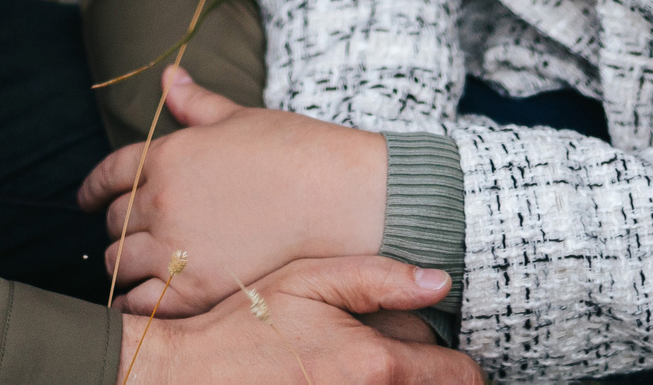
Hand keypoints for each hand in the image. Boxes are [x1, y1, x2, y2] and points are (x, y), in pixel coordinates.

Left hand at [78, 65, 386, 315]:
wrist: (340, 197)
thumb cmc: (296, 151)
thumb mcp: (240, 118)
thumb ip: (196, 104)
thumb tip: (167, 75)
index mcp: (168, 155)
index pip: (108, 174)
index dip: (91, 189)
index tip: (86, 201)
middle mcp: (162, 201)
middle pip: (113, 222)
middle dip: (117, 227)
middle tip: (125, 235)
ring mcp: (177, 248)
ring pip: (121, 264)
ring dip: (123, 267)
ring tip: (133, 271)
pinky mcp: (197, 290)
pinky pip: (142, 303)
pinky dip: (135, 304)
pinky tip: (143, 301)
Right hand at [117, 257, 477, 384]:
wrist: (188, 377)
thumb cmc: (245, 327)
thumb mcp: (309, 280)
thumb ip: (379, 279)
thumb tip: (441, 281)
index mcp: (377, 366)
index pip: (464, 378)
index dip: (459, 363)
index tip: (442, 354)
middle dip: (433, 381)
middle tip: (405, 362)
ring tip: (369, 373)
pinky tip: (340, 383)